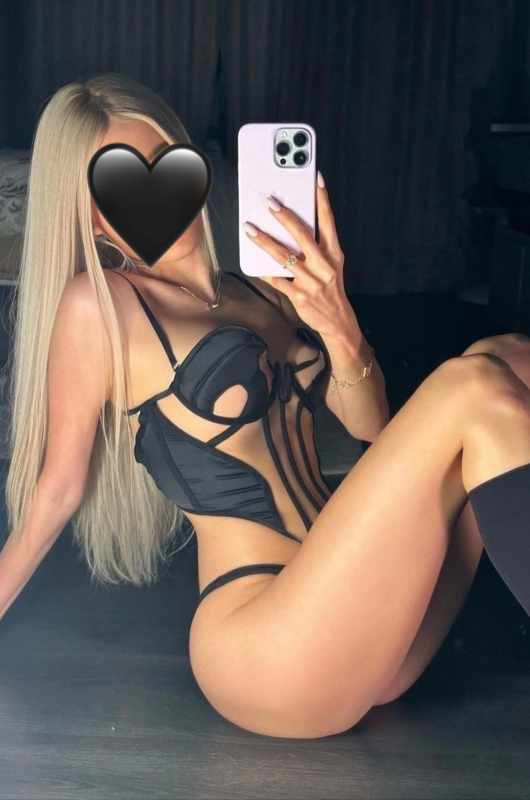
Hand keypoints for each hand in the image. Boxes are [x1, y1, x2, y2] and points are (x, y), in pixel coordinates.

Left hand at [243, 171, 358, 341]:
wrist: (338, 321)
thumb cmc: (331, 288)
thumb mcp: (332, 264)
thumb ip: (317, 246)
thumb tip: (293, 226)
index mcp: (334, 253)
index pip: (329, 221)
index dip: (323, 199)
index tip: (316, 179)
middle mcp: (324, 265)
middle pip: (303, 235)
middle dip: (285, 216)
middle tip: (269, 201)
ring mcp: (311, 280)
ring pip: (284, 256)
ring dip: (264, 241)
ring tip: (250, 228)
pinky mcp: (299, 295)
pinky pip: (277, 280)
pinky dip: (264, 270)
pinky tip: (253, 261)